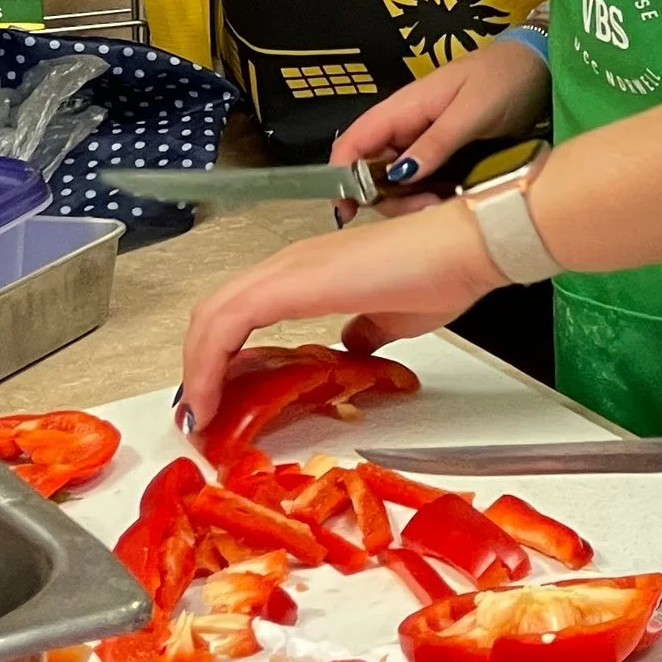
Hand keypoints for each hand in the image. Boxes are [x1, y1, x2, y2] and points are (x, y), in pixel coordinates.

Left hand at [179, 198, 502, 425]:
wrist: (466, 248)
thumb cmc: (442, 272)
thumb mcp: (392, 318)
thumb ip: (364, 332)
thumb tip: (352, 346)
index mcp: (307, 270)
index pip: (239, 311)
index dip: (217, 354)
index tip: (215, 398)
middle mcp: (289, 263)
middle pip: (213, 313)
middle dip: (196, 365)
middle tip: (198, 411)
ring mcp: (288, 269)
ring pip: (211, 317)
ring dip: (196, 369)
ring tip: (199, 413)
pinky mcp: (291, 283)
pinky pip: (227, 324)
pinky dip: (207, 364)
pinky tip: (211, 399)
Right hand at [330, 40, 547, 215]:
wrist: (538, 67)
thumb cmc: (503, 79)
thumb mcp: (472, 110)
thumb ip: (436, 142)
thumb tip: (398, 175)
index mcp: (402, 109)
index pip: (353, 143)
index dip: (341, 176)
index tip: (349, 211)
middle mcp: (406, 127)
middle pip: (372, 173)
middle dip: (389, 199)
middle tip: (426, 209)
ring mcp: (425, 142)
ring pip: (399, 183)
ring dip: (413, 202)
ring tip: (443, 206)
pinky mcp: (445, 155)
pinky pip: (425, 183)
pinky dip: (432, 197)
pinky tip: (451, 203)